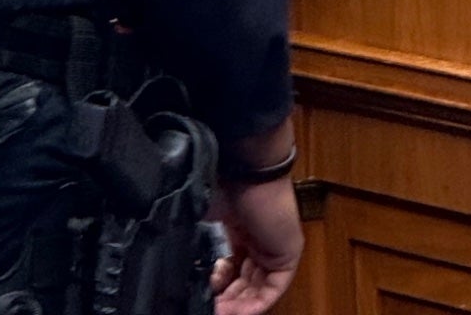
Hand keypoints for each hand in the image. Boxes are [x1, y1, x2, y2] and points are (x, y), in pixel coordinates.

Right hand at [212, 176, 304, 314]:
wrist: (247, 170)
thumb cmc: (225, 183)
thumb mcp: (207, 217)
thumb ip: (200, 243)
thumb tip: (182, 263)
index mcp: (242, 229)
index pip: (232, 268)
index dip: (216, 286)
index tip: (201, 292)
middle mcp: (260, 240)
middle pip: (243, 282)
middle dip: (224, 299)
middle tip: (208, 305)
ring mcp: (275, 248)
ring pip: (257, 290)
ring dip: (236, 305)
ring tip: (217, 310)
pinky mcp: (288, 256)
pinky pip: (272, 290)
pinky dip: (254, 305)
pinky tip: (236, 310)